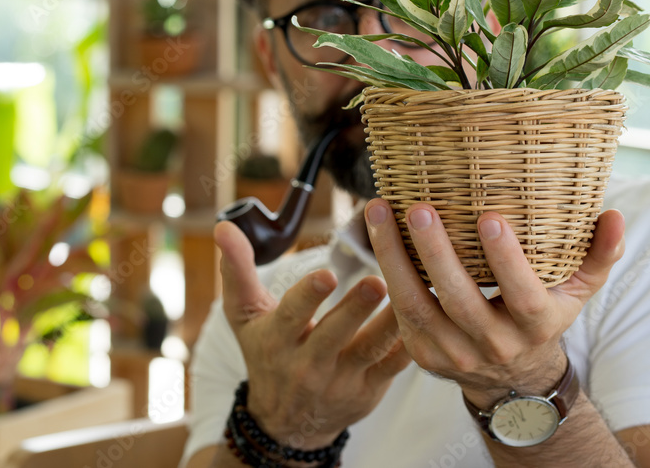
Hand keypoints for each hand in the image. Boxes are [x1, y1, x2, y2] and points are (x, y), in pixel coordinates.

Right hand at [213, 220, 411, 449]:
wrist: (287, 422)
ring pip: (368, 350)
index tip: (327, 274)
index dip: (308, 296)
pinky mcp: (368, 391)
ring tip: (409, 293)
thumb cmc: (267, 353)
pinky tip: (426, 316)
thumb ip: (237, 270)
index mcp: (277, 340)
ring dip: (389, 323)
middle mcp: (307, 364)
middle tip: (378, 280)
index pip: (291, 316)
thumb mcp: (245, 317)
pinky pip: (391, 368)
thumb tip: (223, 226)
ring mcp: (340, 380)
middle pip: (333, 335)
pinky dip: (408, 344)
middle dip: (355, 308)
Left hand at [364, 200, 624, 408]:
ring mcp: (453, 353)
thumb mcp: (578, 291)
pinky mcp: (422, 354)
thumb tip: (613, 215)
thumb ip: (599, 255)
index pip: (522, 294)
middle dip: (436, 253)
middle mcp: (493, 344)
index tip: (489, 217)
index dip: (506, 259)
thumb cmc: (544, 315)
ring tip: (379, 211)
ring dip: (393, 257)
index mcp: (535, 325)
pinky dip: (385, 272)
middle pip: (459, 300)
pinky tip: (376, 233)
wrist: (511, 378)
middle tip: (419, 208)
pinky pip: (399, 311)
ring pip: (416, 306)